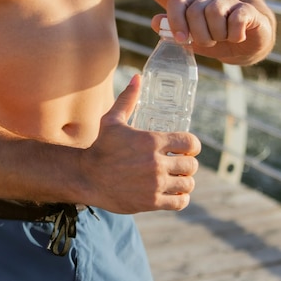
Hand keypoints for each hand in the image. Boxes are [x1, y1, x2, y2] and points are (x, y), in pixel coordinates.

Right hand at [80, 75, 199, 213]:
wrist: (87, 177)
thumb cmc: (101, 147)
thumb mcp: (112, 120)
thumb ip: (128, 99)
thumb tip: (138, 77)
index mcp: (152, 141)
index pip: (190, 142)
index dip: (192, 145)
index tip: (187, 148)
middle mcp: (156, 163)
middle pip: (191, 165)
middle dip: (188, 164)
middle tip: (181, 164)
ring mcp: (155, 184)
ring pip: (187, 184)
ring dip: (185, 181)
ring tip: (179, 179)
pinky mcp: (151, 202)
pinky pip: (179, 202)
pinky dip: (181, 198)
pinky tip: (175, 193)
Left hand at [151, 0, 274, 63]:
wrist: (246, 47)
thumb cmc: (216, 41)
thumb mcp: (192, 40)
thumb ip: (174, 31)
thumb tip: (155, 21)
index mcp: (192, 3)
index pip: (176, 1)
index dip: (175, 20)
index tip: (181, 39)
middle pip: (195, 11)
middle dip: (200, 35)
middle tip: (209, 42)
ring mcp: (229, 1)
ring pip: (214, 12)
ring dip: (217, 34)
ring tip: (223, 39)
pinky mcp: (247, 9)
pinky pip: (237, 18)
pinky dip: (235, 34)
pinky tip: (238, 37)